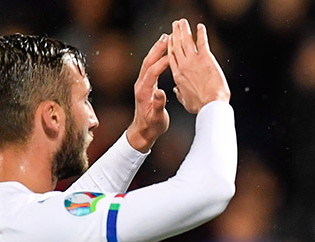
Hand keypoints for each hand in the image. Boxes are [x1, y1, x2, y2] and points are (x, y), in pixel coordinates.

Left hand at [125, 34, 170, 151]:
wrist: (142, 132)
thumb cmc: (152, 126)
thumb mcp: (157, 118)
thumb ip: (158, 104)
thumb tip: (160, 92)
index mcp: (144, 91)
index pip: (153, 71)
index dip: (162, 62)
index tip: (173, 53)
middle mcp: (140, 85)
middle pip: (148, 62)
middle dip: (157, 49)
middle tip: (167, 37)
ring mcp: (142, 84)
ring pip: (148, 62)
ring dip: (156, 50)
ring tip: (165, 39)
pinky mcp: (145, 85)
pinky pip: (151, 68)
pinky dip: (157, 58)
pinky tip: (164, 53)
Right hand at [168, 19, 231, 113]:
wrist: (211, 105)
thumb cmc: (200, 107)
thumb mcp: (186, 102)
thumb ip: (180, 94)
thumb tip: (176, 91)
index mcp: (177, 75)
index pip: (171, 56)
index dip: (170, 46)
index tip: (169, 38)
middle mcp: (183, 65)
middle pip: (176, 45)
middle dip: (175, 33)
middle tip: (175, 25)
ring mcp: (193, 61)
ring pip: (186, 41)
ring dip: (184, 29)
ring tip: (183, 22)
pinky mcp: (206, 58)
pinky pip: (202, 42)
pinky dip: (201, 33)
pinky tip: (200, 27)